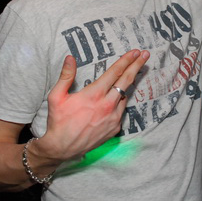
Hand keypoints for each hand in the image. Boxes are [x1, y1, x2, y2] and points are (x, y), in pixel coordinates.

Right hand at [35, 49, 149, 162]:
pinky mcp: (115, 128)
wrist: (62, 148)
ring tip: (131, 75)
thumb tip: (70, 58)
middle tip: (145, 55)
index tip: (135, 52)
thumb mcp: (56, 96)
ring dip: (128, 85)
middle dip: (137, 66)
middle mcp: (107, 105)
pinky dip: (119, 102)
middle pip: (126, 81)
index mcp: (94, 94)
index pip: (114, 72)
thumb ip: (66, 76)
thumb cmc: (58, 121)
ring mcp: (113, 118)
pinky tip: (115, 99)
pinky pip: (121, 111)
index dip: (126, 60)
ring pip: (125, 96)